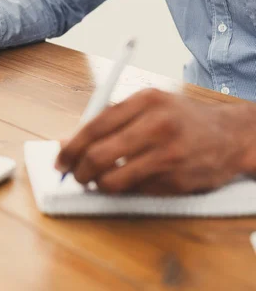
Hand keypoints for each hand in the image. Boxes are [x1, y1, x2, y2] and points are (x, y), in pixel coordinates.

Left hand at [56, 89, 255, 194]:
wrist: (231, 136)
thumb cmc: (180, 119)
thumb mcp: (147, 107)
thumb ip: (107, 121)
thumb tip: (65, 142)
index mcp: (145, 100)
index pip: (94, 126)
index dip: (71, 147)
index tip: (60, 160)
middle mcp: (157, 125)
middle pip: (98, 155)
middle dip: (78, 171)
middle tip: (75, 176)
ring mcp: (168, 154)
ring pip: (113, 180)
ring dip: (97, 184)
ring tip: (98, 180)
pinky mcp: (176, 179)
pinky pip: (134, 190)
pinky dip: (124, 189)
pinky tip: (129, 180)